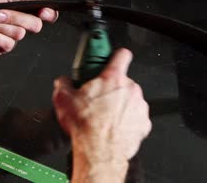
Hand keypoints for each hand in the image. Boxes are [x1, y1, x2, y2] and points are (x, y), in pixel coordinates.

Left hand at [0, 0, 57, 53]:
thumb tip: (50, 1)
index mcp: (27, 8)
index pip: (48, 14)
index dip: (49, 14)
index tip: (43, 12)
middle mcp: (23, 22)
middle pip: (35, 25)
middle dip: (15, 17)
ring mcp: (12, 35)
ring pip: (19, 34)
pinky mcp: (1, 46)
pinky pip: (6, 44)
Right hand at [52, 49, 151, 181]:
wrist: (99, 151)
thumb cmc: (86, 126)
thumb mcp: (63, 100)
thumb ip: (63, 84)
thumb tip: (62, 82)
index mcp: (112, 79)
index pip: (121, 55)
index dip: (116, 55)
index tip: (114, 58)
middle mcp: (130, 89)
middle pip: (123, 82)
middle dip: (112, 89)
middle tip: (99, 100)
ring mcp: (139, 106)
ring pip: (131, 100)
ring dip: (121, 106)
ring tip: (105, 117)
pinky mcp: (144, 123)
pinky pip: (136, 118)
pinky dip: (128, 122)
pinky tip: (114, 128)